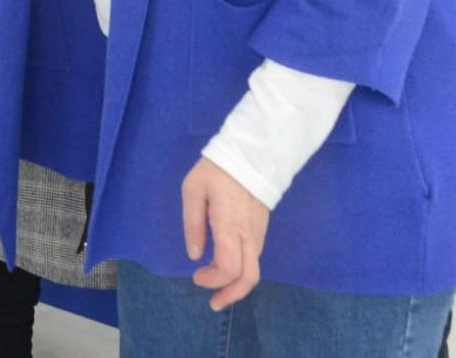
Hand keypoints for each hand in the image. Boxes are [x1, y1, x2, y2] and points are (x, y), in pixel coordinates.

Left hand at [182, 157, 269, 310]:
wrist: (253, 154)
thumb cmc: (217, 170)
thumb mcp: (193, 190)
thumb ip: (192, 223)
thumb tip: (194, 255)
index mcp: (230, 225)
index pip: (229, 267)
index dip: (213, 280)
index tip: (196, 276)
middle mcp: (249, 234)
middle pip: (249, 278)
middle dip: (231, 296)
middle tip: (214, 302)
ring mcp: (259, 233)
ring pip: (254, 270)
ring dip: (237, 285)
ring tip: (218, 289)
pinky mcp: (262, 229)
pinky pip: (254, 258)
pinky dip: (242, 271)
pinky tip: (227, 269)